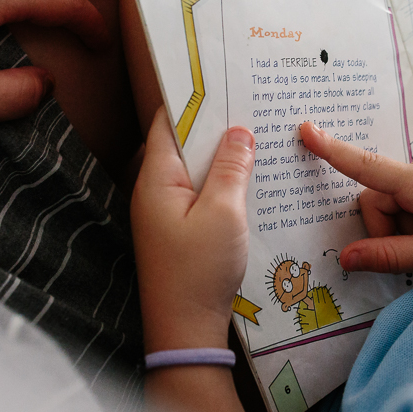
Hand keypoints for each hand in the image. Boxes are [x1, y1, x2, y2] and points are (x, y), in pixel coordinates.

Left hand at [131, 107, 254, 351]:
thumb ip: (231, 168)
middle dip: (216, 126)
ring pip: (196, 170)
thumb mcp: (224, 213)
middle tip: (252, 106)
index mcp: (156, 178)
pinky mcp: (179, 230)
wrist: (185, 331)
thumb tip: (240, 132)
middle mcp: (155, 190)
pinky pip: (201, 193)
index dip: (195, 99)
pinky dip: (222, 182)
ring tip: (257, 138)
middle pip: (183, 143)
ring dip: (222, 157)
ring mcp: (166, 211)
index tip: (223, 80)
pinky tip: (249, 181)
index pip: (169, 121)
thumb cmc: (199, 272)